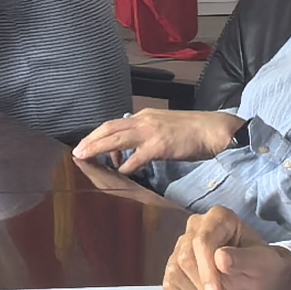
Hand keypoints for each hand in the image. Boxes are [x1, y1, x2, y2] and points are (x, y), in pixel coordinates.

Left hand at [73, 107, 238, 170]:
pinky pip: (138, 157)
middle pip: (109, 129)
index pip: (113, 124)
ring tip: (85, 159)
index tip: (86, 145)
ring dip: (98, 150)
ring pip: (117, 140)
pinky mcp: (161, 145)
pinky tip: (120, 172)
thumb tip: (132, 148)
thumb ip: (146, 134)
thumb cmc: (192, 130)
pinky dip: (126, 165)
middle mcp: (144, 121)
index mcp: (144, 117)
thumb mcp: (164, 126)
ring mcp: (151, 132)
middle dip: (90, 140)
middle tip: (76, 152)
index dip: (97, 135)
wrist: (214, 129)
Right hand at [162, 206, 290, 289]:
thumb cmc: (262, 266)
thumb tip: (220, 258)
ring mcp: (182, 244)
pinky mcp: (175, 264)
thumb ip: (243, 259)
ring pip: (174, 272)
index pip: (202, 241)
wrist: (258, 277)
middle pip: (185, 258)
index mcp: (219, 218)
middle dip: (202, 286)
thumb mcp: (262, 263)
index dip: (206, 270)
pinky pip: (170, 284)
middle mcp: (196, 225)